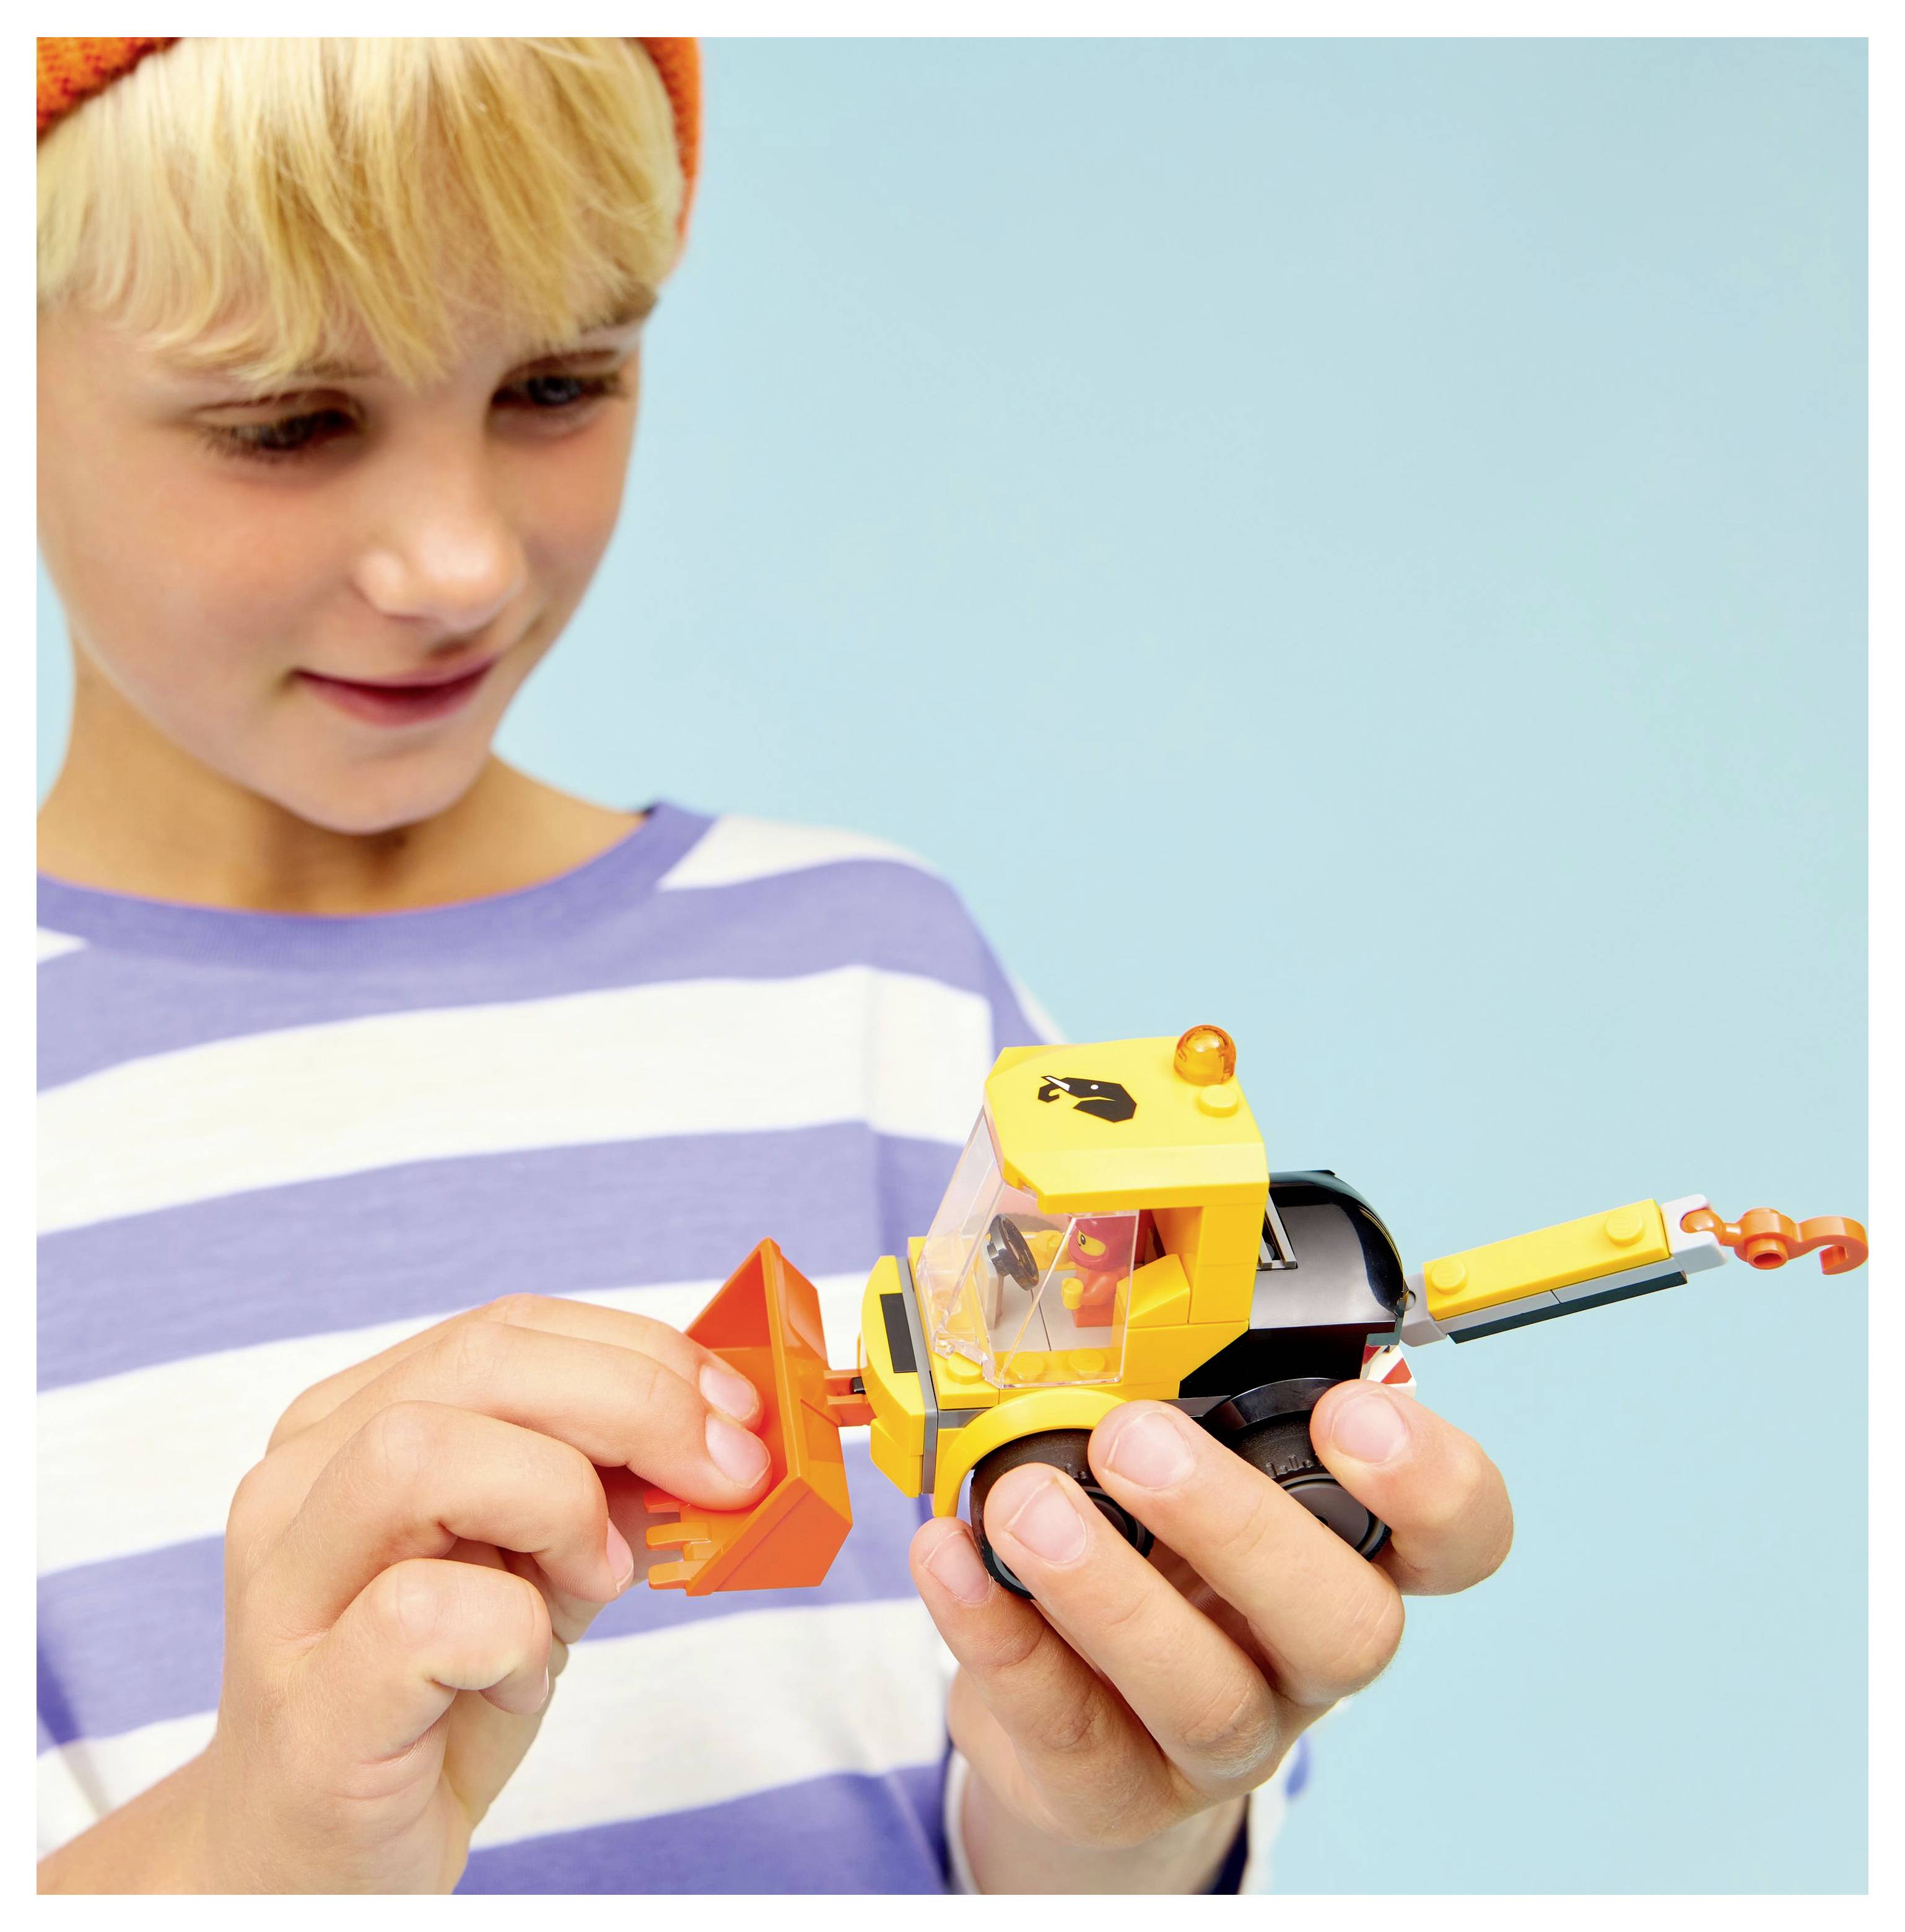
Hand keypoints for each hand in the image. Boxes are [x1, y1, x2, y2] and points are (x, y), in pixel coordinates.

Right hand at [183, 1296, 769, 1892]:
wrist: (319, 1860)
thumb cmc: (436, 1696)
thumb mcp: (542, 1560)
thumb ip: (606, 1485)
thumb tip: (719, 1435)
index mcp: (350, 1423)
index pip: (509, 1327)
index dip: (642, 1353)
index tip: (736, 1410)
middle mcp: (298, 1484)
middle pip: (476, 1364)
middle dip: (634, 1405)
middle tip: (722, 1477)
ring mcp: (287, 1593)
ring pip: (421, 1455)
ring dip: (558, 1502)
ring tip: (592, 1581)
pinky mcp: (308, 1708)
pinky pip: (423, 1615)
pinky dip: (514, 1634)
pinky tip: (521, 1674)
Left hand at [909, 1381, 1512, 1891]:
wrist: (1078, 1722)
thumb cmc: (1149, 1548)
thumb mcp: (1184, 1456)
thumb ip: (1173, 1387)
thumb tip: (1105, 1289)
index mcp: (1348, 1549)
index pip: (1459, 1535)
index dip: (1434, 1483)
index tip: (1348, 1409)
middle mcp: (1306, 1650)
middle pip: (1345, 1624)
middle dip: (1240, 1525)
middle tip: (1134, 1439)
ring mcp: (1223, 1733)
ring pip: (1208, 1695)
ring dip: (1109, 1591)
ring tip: (1024, 1505)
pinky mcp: (1117, 1786)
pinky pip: (1068, 1725)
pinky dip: (999, 1631)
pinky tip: (950, 1555)